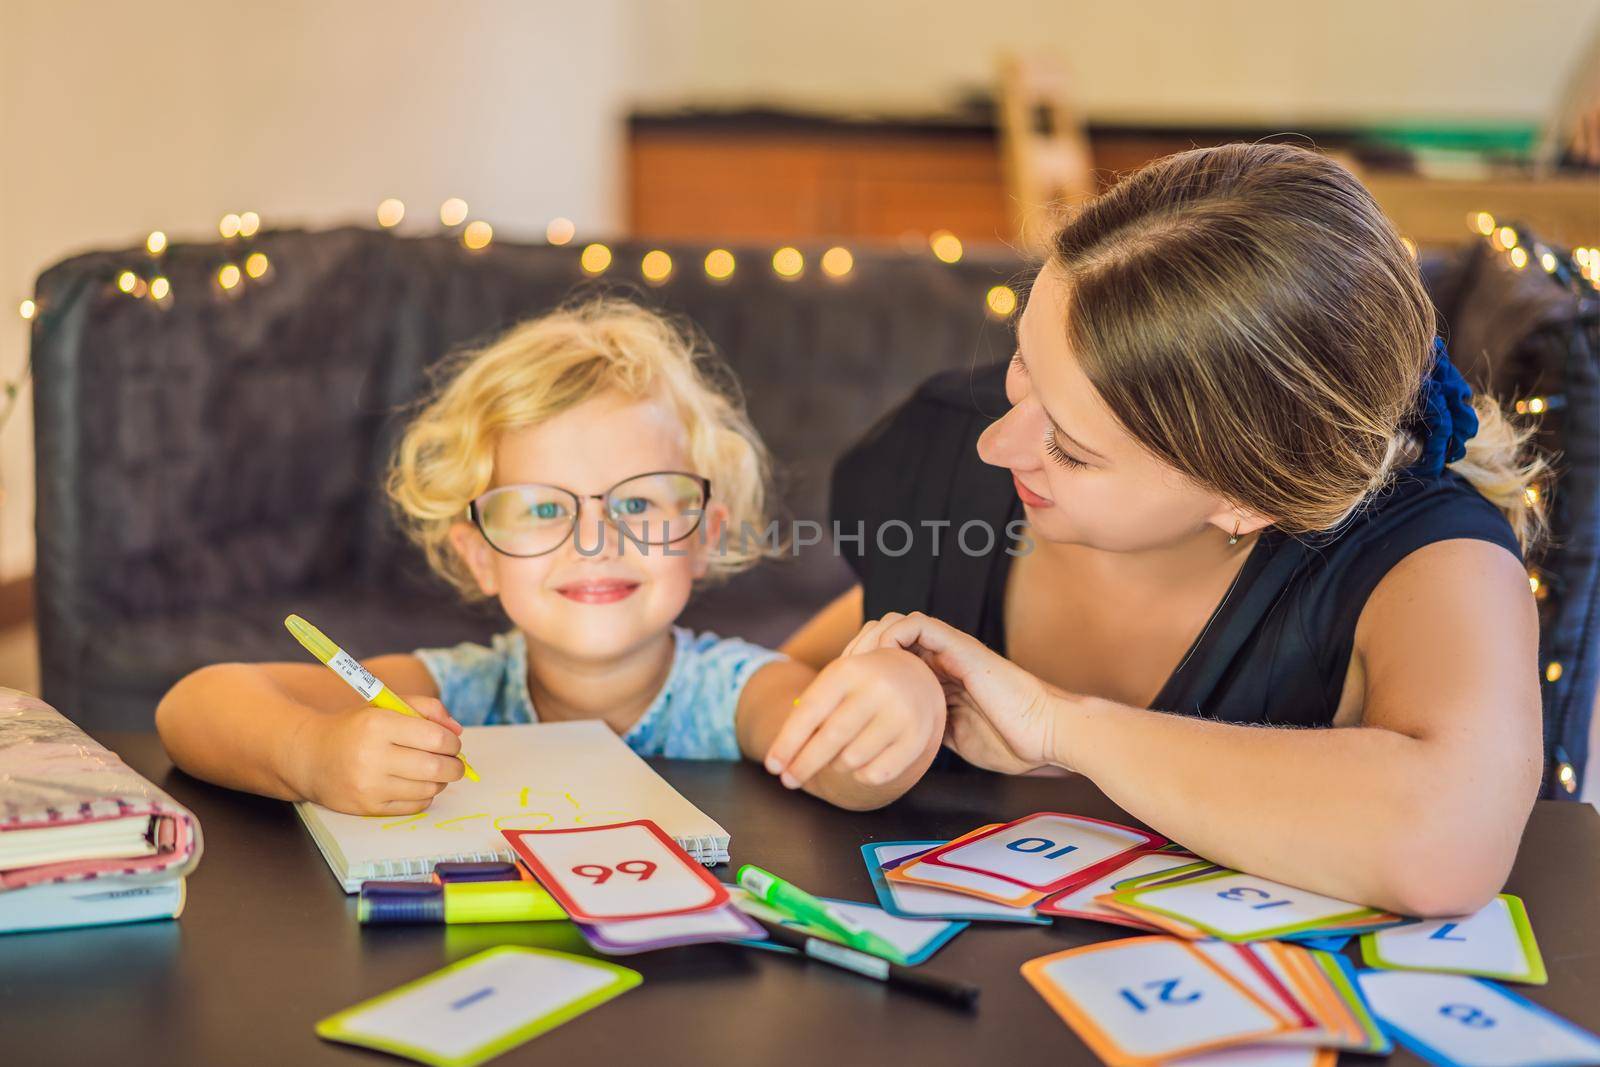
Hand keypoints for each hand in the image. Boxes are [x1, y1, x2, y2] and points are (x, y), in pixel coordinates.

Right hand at [286, 696, 464, 814]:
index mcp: (378, 725)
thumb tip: (457, 731)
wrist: (310, 756)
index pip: (435, 738)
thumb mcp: (386, 706)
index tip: (451, 742)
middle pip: (436, 768)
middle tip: (454, 761)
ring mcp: (369, 786)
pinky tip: (416, 784)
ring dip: (441, 781)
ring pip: (429, 789)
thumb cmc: (355, 728)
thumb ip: (426, 709)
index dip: (452, 742)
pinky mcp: (368, 808)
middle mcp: (372, 757)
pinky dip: (424, 795)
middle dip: (455, 765)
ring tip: (433, 771)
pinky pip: (415, 806)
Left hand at [763, 648, 945, 791]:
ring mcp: (901, 712)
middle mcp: (877, 688)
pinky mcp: (918, 736)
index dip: (787, 743)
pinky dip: (862, 776)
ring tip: (836, 758)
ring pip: (852, 759)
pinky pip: (878, 773)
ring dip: (836, 766)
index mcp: (848, 669)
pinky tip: (859, 767)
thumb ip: (809, 713)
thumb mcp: (835, 684)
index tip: (772, 767)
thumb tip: (783, 758)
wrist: (914, 675)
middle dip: (803, 765)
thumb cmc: (860, 685)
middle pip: (830, 738)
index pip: (810, 711)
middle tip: (788, 781)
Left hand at [844, 612, 1062, 773]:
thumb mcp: (955, 740)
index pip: (891, 660)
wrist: (1047, 734)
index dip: (864, 671)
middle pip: (887, 636)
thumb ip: (930, 731)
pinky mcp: (961, 646)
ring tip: (856, 667)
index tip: (843, 696)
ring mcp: (952, 650)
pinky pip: (919, 624)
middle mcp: (943, 659)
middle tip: (841, 680)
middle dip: (859, 652)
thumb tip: (897, 744)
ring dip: (871, 639)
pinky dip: (893, 634)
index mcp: (941, 680)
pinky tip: (882, 659)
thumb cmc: (1012, 742)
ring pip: (897, 623)